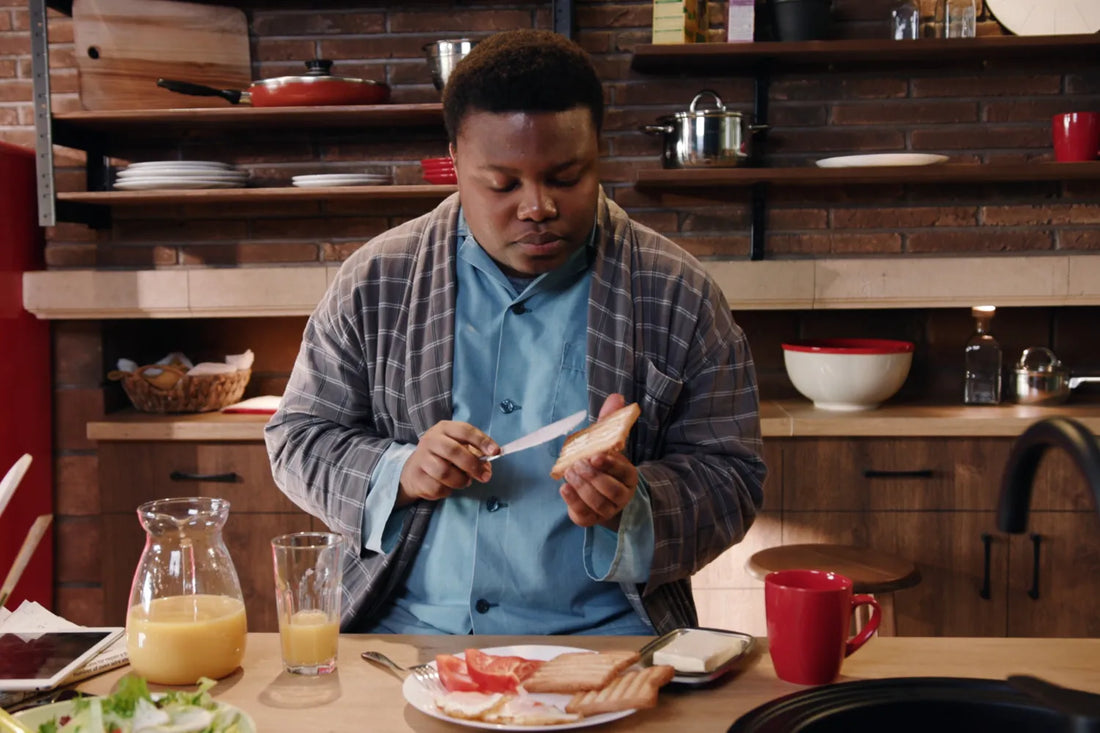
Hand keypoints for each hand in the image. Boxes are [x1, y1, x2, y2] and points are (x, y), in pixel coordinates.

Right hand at [397, 421, 497, 505]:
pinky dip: (448, 490)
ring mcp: (421, 458)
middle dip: (473, 465)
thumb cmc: (443, 456)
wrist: (414, 469)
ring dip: (461, 480)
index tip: (495, 452)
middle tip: (485, 476)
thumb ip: (475, 454)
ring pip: (445, 472)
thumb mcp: (458, 447)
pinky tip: (448, 486)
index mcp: (444, 429)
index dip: (481, 441)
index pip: (464, 430)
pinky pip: (437, 487)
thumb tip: (487, 468)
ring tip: (465, 481)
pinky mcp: (416, 477)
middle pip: (453, 451)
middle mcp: (431, 440)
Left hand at [558, 394, 638, 529]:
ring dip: (581, 486)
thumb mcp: (608, 443)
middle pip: (610, 490)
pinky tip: (564, 488)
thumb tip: (616, 397)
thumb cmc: (605, 466)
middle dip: (592, 476)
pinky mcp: (591, 519)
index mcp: (628, 476)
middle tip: (577, 463)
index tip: (595, 456)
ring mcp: (607, 510)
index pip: (624, 472)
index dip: (610, 465)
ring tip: (570, 472)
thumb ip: (610, 421)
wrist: (604, 496)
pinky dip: (573, 501)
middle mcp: (621, 496)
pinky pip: (583, 514)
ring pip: (597, 502)